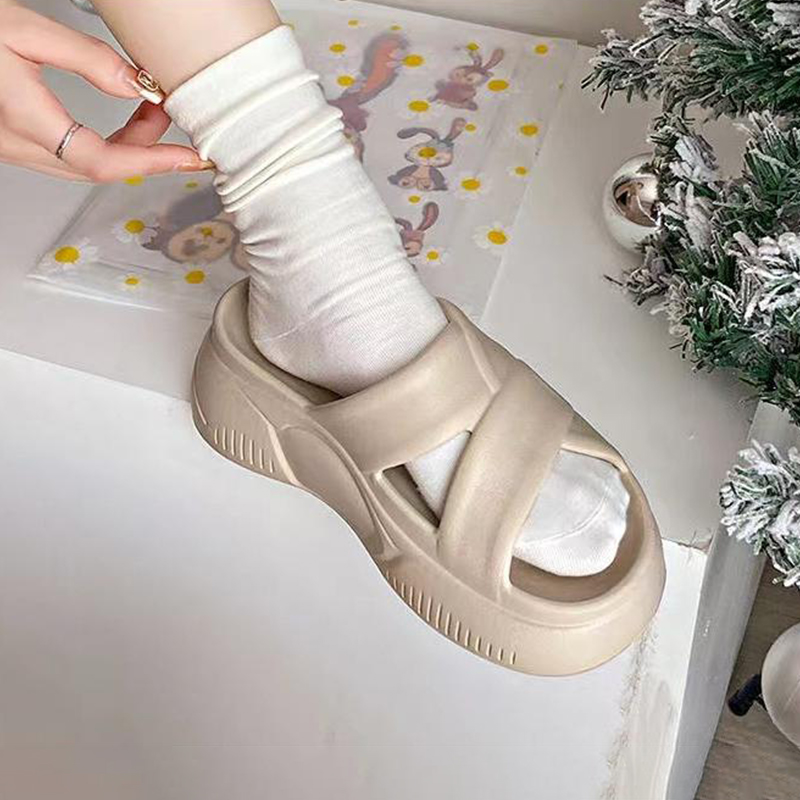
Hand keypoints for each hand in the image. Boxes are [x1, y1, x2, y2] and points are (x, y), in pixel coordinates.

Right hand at [0, 0, 209, 181]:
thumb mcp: (24, 29)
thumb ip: (87, 60)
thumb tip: (138, 88)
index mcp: (21, 120)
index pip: (102, 161)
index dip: (153, 163)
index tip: (190, 157)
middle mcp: (15, 145)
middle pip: (99, 168)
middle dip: (146, 150)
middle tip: (173, 120)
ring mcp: (11, 148)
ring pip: (86, 165)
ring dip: (127, 148)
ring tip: (151, 114)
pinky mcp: (11, 142)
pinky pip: (70, 155)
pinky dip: (104, 144)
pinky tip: (121, 124)